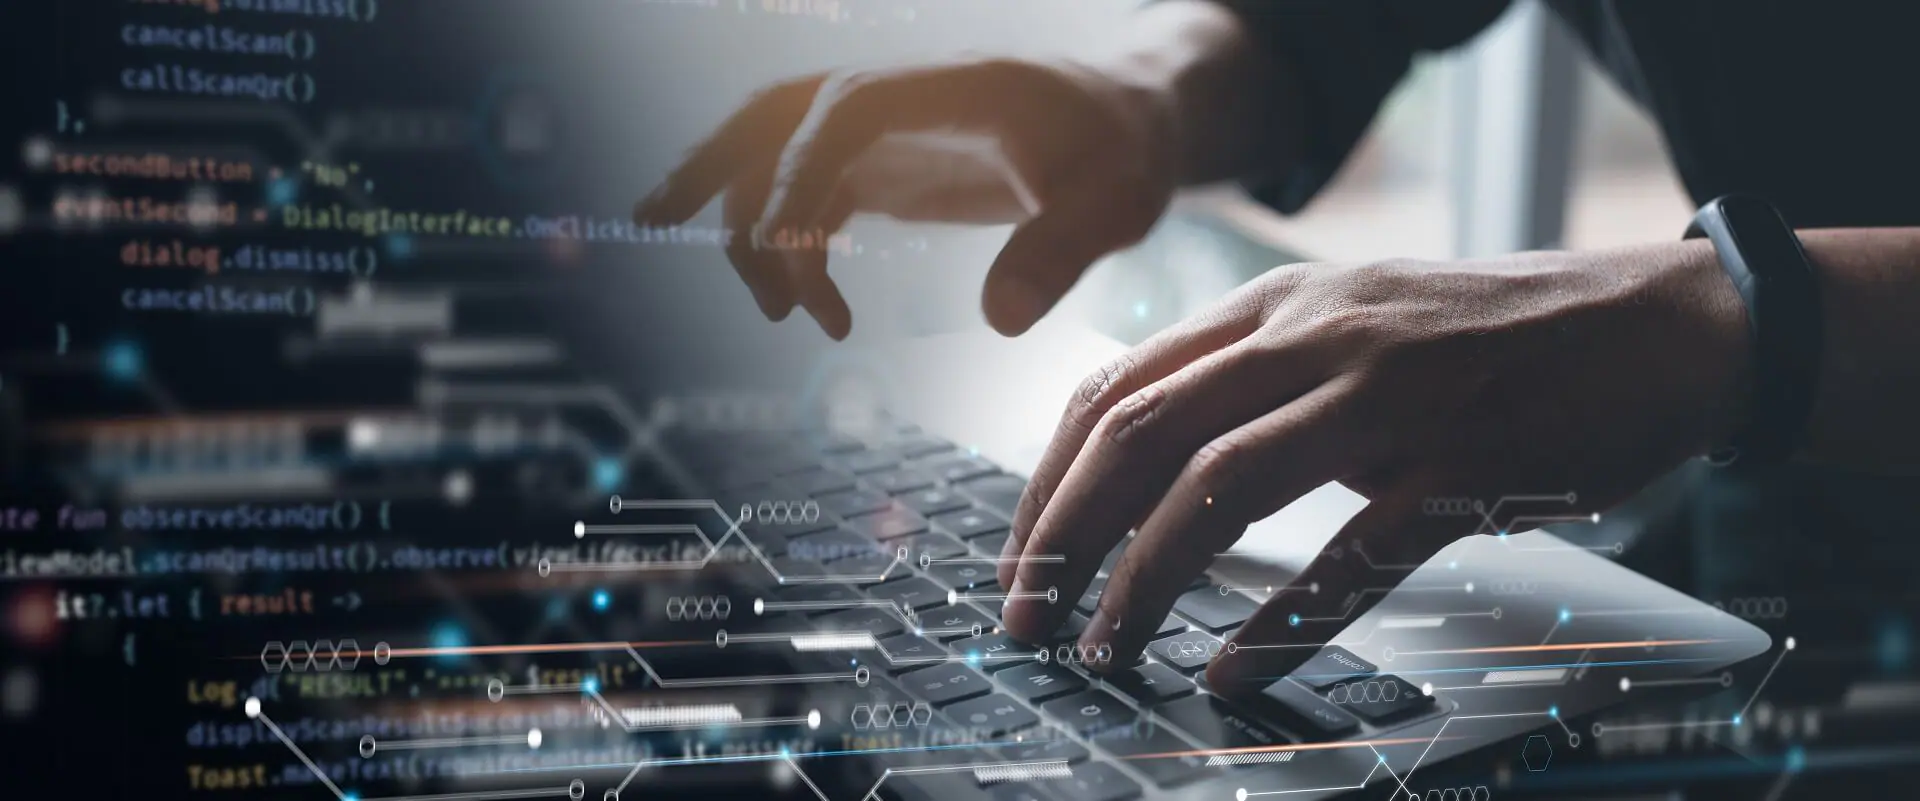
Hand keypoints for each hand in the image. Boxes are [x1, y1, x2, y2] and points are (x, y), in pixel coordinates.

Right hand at [633, 57, 1178, 338]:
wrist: (1132, 122)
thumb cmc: (1126, 150)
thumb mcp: (1119, 200)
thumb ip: (1064, 250)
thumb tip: (1000, 321)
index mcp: (945, 87)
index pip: (845, 113)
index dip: (802, 172)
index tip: (786, 246)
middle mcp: (896, 100)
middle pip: (774, 113)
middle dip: (709, 162)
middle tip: (649, 220)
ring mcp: (881, 132)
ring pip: (774, 157)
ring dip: (746, 222)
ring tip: (780, 315)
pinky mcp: (881, 167)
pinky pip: (806, 197)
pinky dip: (791, 249)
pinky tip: (815, 312)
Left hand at [994, 241, 1751, 692]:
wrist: (1654, 326)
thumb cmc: (1490, 337)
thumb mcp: (1350, 321)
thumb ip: (1253, 372)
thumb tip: (1146, 453)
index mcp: (1276, 306)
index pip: (1117, 387)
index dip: (1047, 481)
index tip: (1018, 555)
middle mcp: (1316, 337)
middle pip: (1143, 434)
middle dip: (1062, 535)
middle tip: (1026, 615)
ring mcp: (1390, 400)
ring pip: (1221, 487)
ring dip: (1144, 578)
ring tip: (1105, 646)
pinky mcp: (1463, 469)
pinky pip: (1351, 556)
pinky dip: (1279, 621)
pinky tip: (1233, 669)